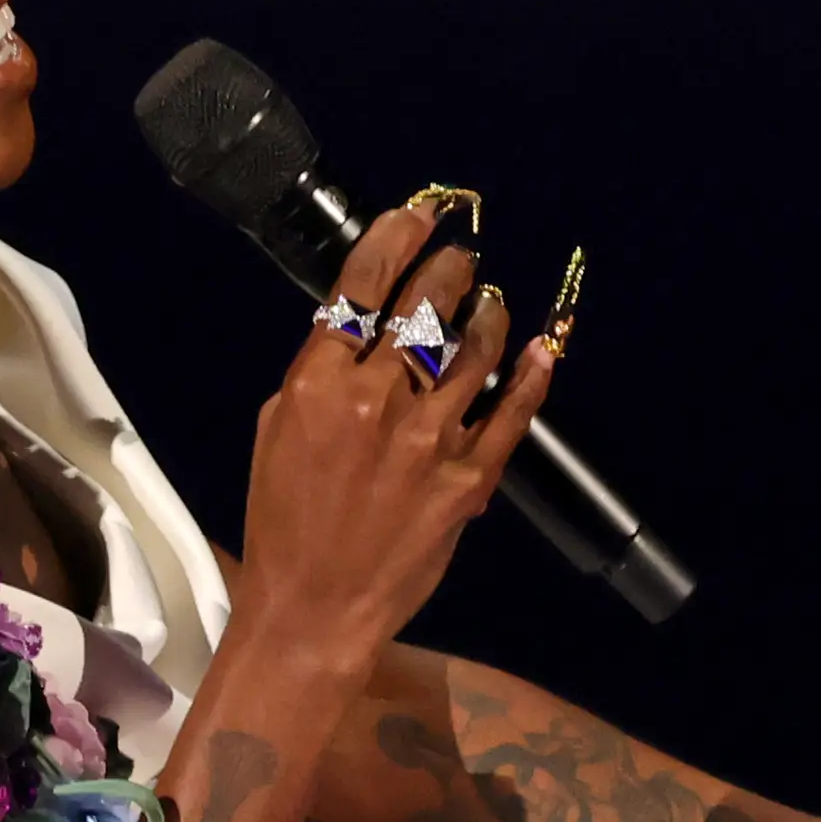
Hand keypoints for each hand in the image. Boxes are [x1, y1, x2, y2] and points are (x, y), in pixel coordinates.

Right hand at [233, 206, 553, 666]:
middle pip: (424, 308)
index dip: (396, 238)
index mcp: (318, 383)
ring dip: (489, 316)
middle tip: (463, 257)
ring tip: (491, 301)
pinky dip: (531, 376)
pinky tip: (543, 350)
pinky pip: (511, 416)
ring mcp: (428, 440)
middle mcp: (376, 401)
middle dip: (450, 270)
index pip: (362, 287)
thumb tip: (358, 330)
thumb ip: (319, 373)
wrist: (314, 607)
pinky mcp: (467, 479)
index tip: (419, 214)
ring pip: (474, 352)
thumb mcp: (276, 429)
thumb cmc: (284, 521)